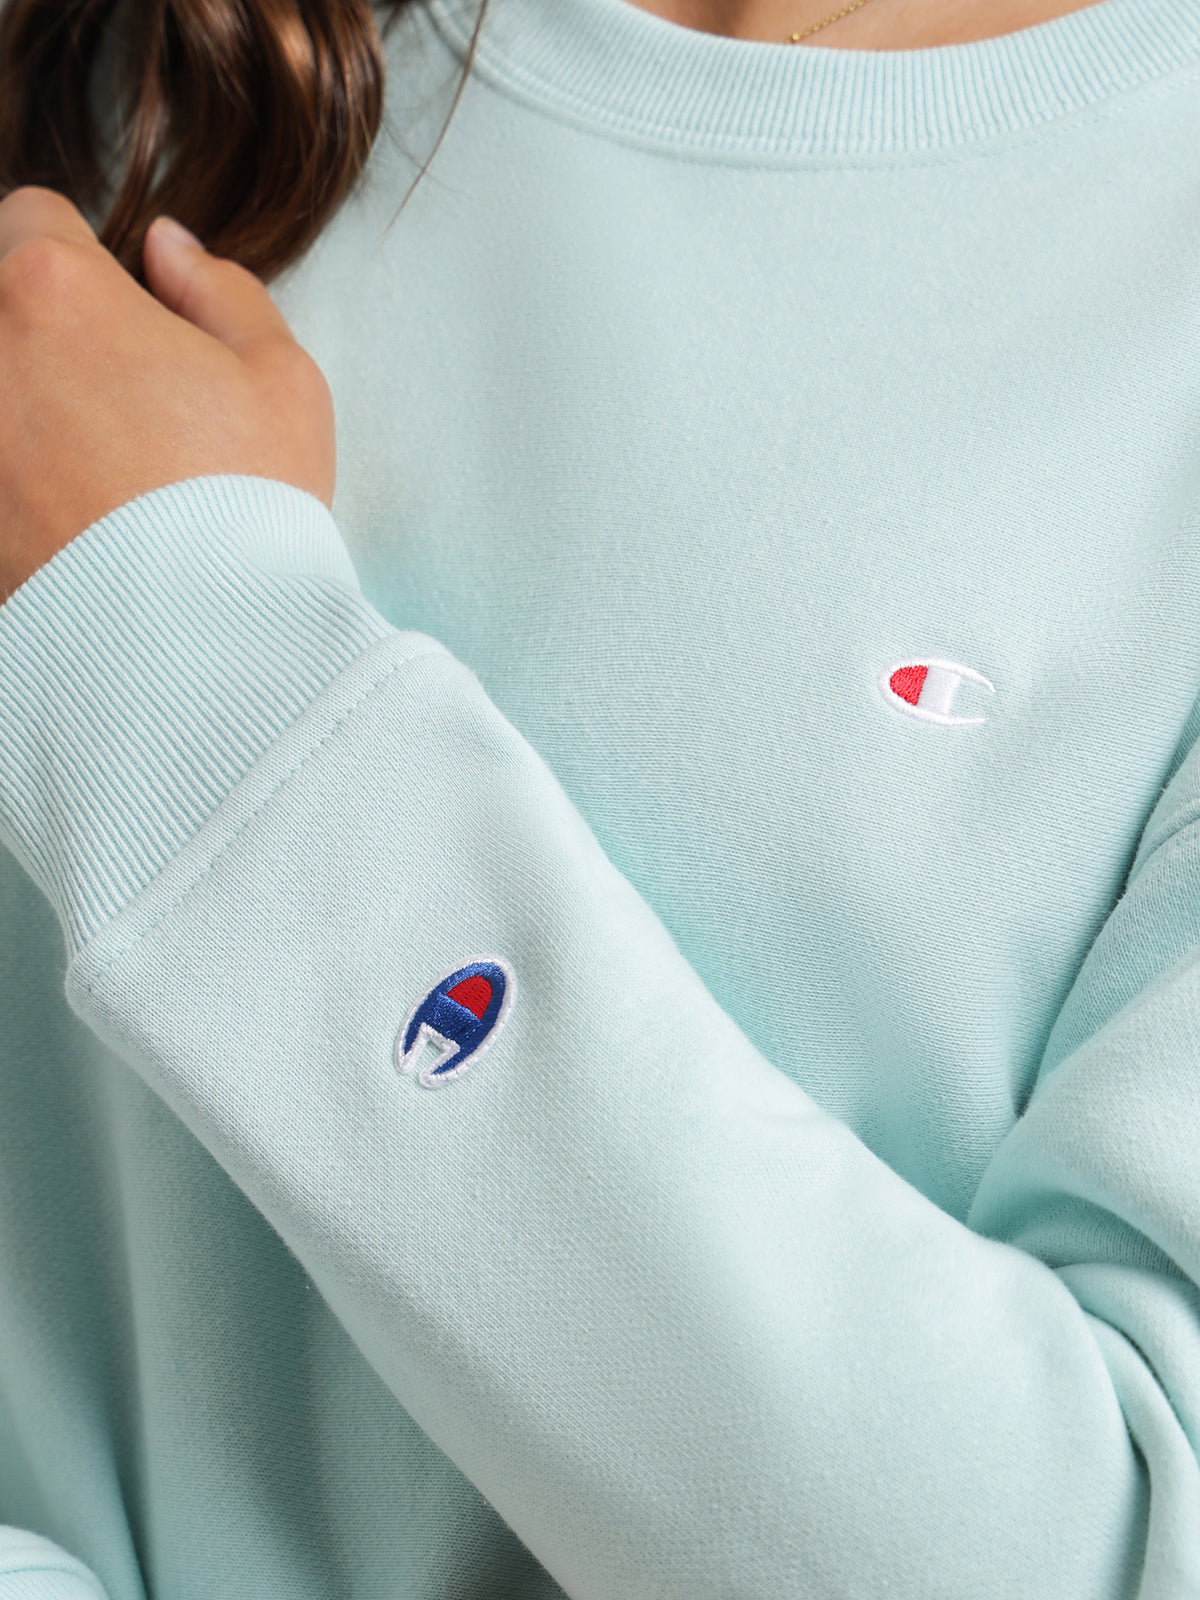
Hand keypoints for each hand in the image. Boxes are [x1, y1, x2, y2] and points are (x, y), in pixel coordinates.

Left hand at [0, 187, 336, 604]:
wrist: (196, 647)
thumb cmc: (249, 505)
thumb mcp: (282, 379)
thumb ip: (223, 290)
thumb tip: (168, 248)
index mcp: (53, 291)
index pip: (32, 218)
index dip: (83, 260)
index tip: (119, 315)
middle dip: (36, 333)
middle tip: (100, 397)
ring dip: (19, 406)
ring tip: (81, 465)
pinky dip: (12, 483)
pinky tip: (58, 513)